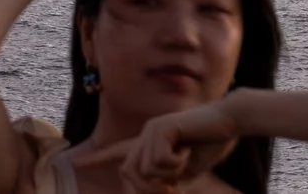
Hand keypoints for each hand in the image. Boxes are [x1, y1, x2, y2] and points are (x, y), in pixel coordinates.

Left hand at [108, 95, 244, 189]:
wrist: (231, 121)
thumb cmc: (212, 144)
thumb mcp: (185, 173)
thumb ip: (164, 183)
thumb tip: (150, 193)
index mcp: (150, 142)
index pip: (118, 153)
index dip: (97, 160)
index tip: (77, 164)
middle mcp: (146, 134)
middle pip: (128, 173)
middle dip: (148, 189)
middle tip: (174, 189)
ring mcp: (151, 129)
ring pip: (144, 170)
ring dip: (167, 175)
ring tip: (186, 159)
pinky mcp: (160, 127)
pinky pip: (158, 161)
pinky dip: (176, 164)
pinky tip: (188, 149)